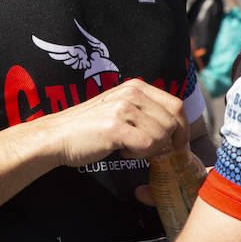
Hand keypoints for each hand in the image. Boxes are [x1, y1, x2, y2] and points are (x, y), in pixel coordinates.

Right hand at [42, 78, 187, 167]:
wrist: (58, 136)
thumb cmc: (90, 128)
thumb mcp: (121, 110)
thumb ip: (146, 113)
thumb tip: (176, 132)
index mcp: (136, 87)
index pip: (176, 105)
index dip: (182, 128)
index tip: (177, 145)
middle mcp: (131, 93)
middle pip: (173, 122)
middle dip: (168, 143)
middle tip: (151, 152)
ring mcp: (123, 108)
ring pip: (162, 136)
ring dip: (150, 149)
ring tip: (129, 147)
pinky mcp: (116, 127)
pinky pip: (148, 146)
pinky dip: (139, 154)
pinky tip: (122, 150)